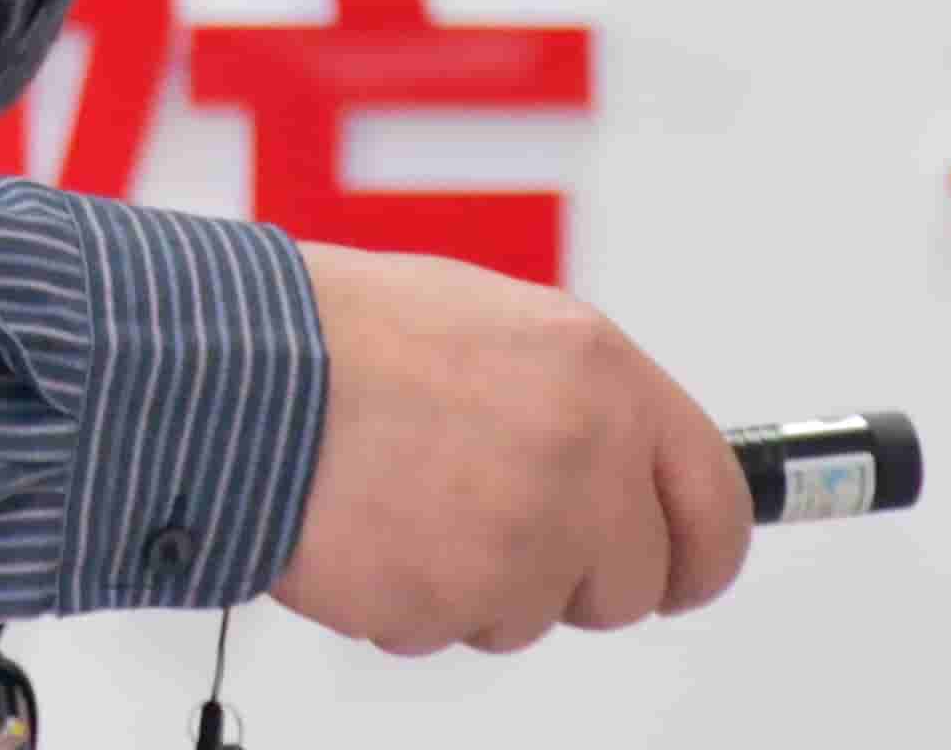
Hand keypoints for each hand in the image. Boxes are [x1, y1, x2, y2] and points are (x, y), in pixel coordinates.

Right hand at [269, 243, 753, 655]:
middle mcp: (579, 458)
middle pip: (626, 585)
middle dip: (566, 572)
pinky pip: (446, 630)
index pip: (714, 503)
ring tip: (406, 494)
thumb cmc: (344, 333)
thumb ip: (577, 397)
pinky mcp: (450, 602)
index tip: (679, 573)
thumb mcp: (493, 319)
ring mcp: (519, 539)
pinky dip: (408, 596)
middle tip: (488, 521)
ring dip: (475, 579)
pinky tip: (369, 522)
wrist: (235, 369)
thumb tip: (622, 468)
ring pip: (530, 615)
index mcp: (601, 375)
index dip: (696, 553)